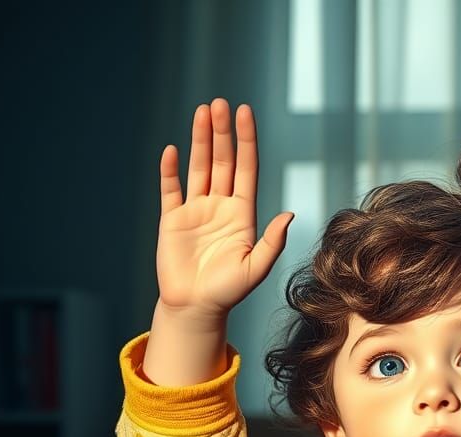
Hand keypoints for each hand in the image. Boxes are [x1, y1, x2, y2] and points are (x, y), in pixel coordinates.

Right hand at [156, 98, 293, 318]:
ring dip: (200, 140)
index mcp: (243, 215)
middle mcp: (221, 208)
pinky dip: (171, 170)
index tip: (245, 113)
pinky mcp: (172, 220)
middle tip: (220, 104)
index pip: (246, 169)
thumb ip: (272, 241)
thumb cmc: (228, 292)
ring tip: (202, 112)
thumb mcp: (255, 268)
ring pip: (199, 168)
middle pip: (222, 162)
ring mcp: (196, 212)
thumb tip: (290, 214)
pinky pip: (171, 189)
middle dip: (222, 133)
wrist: (196, 308)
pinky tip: (173, 150)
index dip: (246, 141)